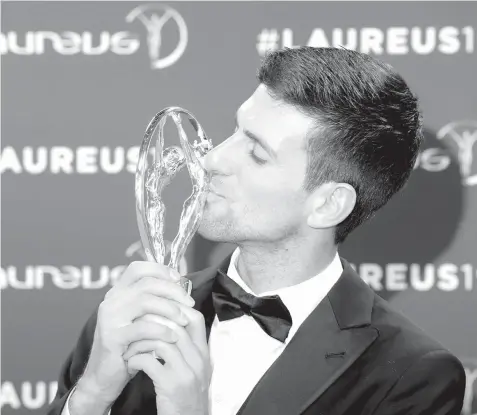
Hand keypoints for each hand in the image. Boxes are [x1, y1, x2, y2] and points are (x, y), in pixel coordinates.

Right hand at [79, 261, 195, 403]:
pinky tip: (173, 336)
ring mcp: (110, 318)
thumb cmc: (128, 346)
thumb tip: (180, 287)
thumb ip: (152, 302)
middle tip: (189, 302)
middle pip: (146, 283)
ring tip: (184, 319)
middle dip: (173, 290)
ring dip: (170, 309)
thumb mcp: (139, 320)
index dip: (160, 270)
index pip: (138, 268)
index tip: (179, 280)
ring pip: (145, 301)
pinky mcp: (112, 337)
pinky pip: (143, 327)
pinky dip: (162, 330)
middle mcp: (111, 301)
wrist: (104, 377)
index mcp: (118, 293)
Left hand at [123, 304, 210, 414]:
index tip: (155, 309)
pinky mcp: (171, 386)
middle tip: (134, 323)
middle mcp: (198, 359)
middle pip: (175, 326)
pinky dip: (136, 359)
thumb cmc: (186, 394)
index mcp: (203, 352)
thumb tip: (169, 324)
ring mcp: (186, 372)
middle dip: (151, 321)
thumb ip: (185, 348)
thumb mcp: (192, 369)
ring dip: (140, 341)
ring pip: (161, 342)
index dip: (175, 308)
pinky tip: (131, 362)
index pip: (195, 318)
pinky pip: (150, 362)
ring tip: (129, 345)